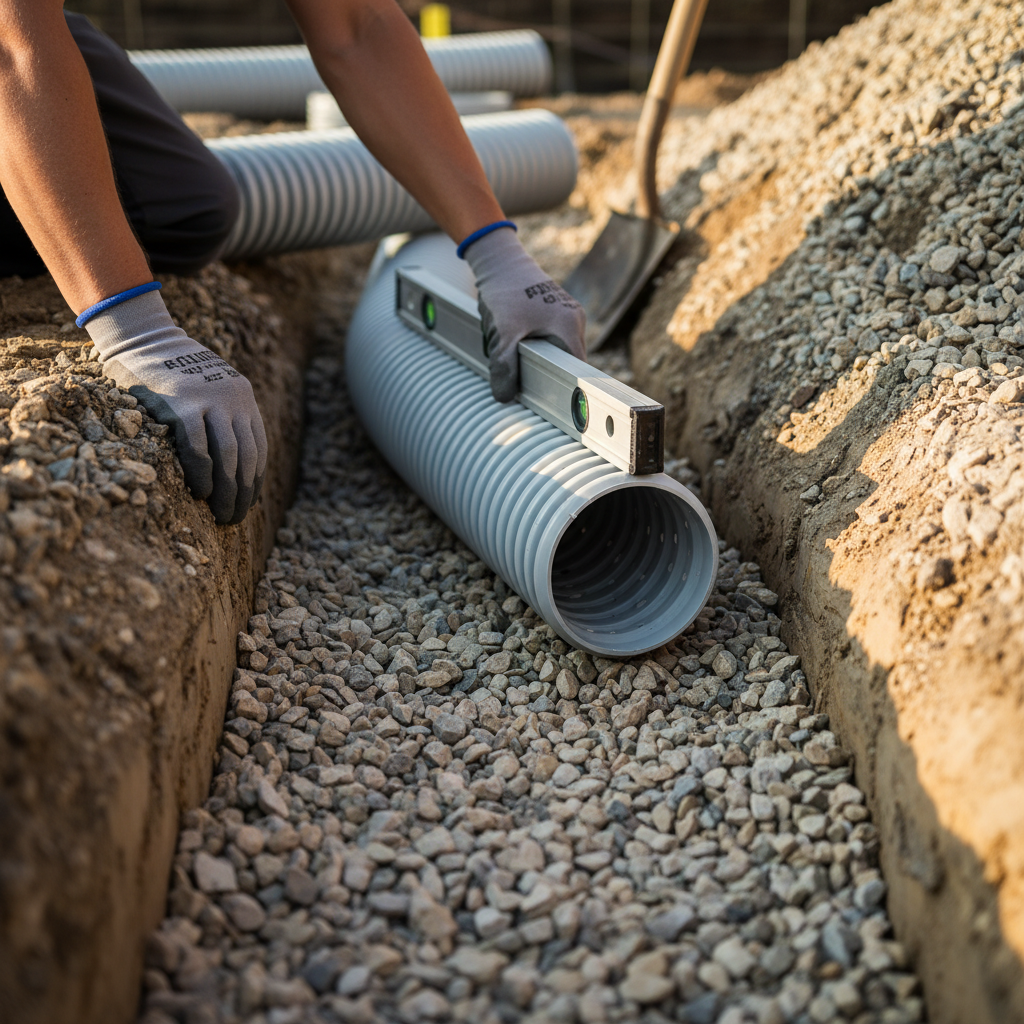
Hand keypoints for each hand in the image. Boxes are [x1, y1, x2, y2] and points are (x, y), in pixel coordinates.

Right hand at [81, 288, 266, 524]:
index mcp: (243, 397)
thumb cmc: (171, 371)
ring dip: (227, 492)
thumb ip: (222, 416)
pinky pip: (197, 447)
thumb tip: (228, 465)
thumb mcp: (209, 388)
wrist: (142, 336)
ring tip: (222, 515)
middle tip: (235, 517)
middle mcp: (233, 399)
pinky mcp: (181, 404)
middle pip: (246, 457)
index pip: (258, 448)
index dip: (255, 479)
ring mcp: (208, 400)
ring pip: (228, 457)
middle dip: (243, 492)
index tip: (249, 501)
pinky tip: (201, 492)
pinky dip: (202, 473)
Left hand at [462, 226, 585, 401]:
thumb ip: (504, 368)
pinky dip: (533, 346)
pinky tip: (515, 340)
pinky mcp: (555, 312)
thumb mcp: (503, 335)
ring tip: (515, 352)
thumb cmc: (505, 293)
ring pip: (556, 351)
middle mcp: (574, 320)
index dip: (567, 389)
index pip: (578, 371)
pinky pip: (549, 339)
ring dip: (536, 358)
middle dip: (545, 372)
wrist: (499, 261)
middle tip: (523, 382)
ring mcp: (567, 315)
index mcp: (570, 327)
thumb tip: (505, 398)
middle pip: (567, 362)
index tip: (555, 405)